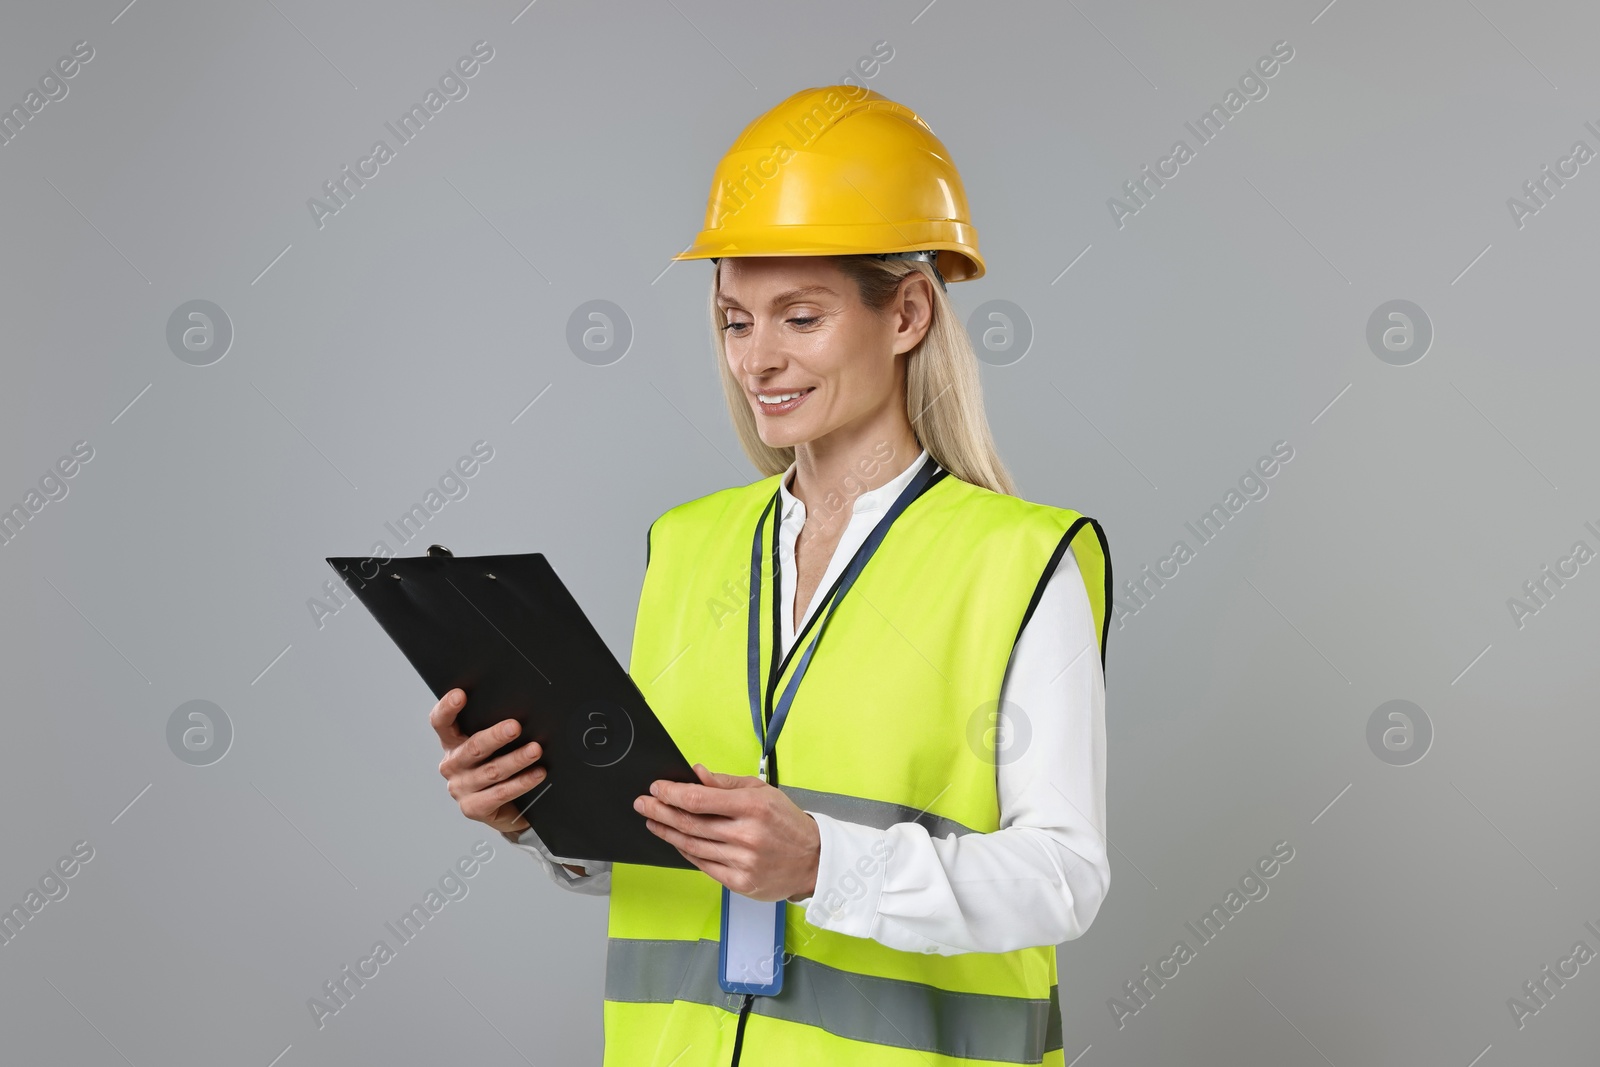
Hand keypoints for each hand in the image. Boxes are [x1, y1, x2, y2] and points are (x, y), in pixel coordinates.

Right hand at [431, 688, 544, 835]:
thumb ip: (496, 729)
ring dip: (516, 759)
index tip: (460, 694)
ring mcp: (461, 788)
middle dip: (496, 736)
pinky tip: (538, 773)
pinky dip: (522, 782)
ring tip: (536, 750)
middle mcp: (452, 765)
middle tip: (515, 727)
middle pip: (473, 748)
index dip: (447, 708)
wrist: (505, 808)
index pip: (441, 723)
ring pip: (492, 771)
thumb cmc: (499, 765)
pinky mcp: (473, 808)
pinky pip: (501, 793)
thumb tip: (523, 708)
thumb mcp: (493, 746)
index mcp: (452, 744)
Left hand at [635, 763, 820, 902]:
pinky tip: (675, 840)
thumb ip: (726, 783)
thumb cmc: (787, 823)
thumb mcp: (762, 791)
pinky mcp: (740, 882)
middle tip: (643, 804)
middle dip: (660, 812)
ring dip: (667, 832)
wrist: (813, 860)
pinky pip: (703, 865)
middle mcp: (746, 835)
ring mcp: (742, 862)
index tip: (657, 788)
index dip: (671, 794)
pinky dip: (685, 851)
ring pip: (692, 846)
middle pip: (690, 823)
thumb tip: (696, 774)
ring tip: (653, 822)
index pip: (699, 800)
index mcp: (752, 807)